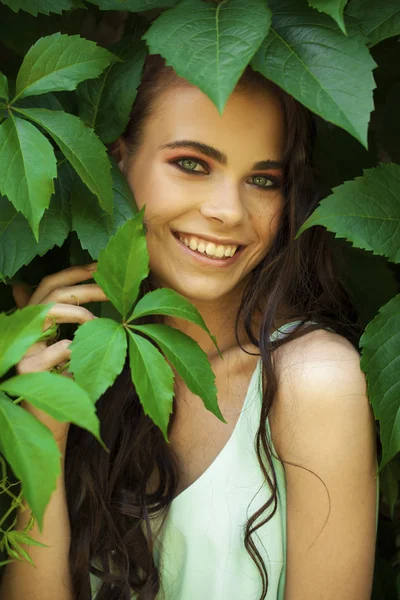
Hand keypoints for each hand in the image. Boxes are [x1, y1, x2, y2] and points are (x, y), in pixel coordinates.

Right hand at [11, 263, 107, 446]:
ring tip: (98, 321)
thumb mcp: (63, 348)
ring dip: (79, 311)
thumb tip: (59, 291)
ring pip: (48, 311)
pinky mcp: (28, 371)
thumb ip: (59, 320)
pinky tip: (86, 352)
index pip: (50, 284)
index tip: (101, 265)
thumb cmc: (62, 383)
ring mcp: (22, 349)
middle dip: (86, 286)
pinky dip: (77, 346)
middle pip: (52, 291)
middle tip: (113, 289)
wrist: (50, 421)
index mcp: (33, 321)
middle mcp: (23, 330)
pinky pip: (59, 348)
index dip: (75, 271)